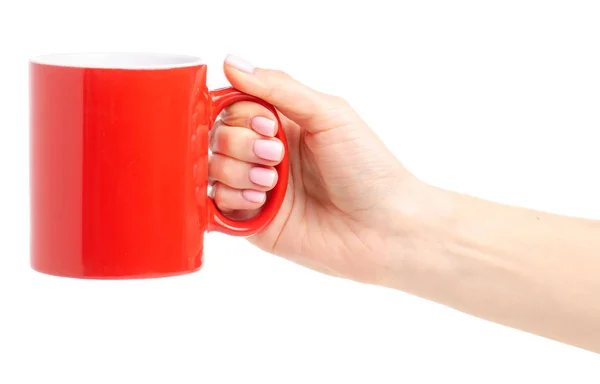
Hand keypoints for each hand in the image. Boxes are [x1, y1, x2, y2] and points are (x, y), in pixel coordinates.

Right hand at [209, 54, 424, 283]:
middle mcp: (267, 154)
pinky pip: (217, 205)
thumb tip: (233, 63)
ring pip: (214, 168)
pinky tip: (263, 201)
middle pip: (219, 136)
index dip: (240, 114)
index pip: (235, 106)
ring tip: (273, 183)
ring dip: (237, 171)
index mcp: (285, 124)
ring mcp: (258, 188)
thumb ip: (280, 88)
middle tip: (276, 157)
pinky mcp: (253, 222)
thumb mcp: (329, 114)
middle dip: (242, 144)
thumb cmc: (368, 169)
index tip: (267, 125)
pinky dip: (233, 198)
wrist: (383, 228)